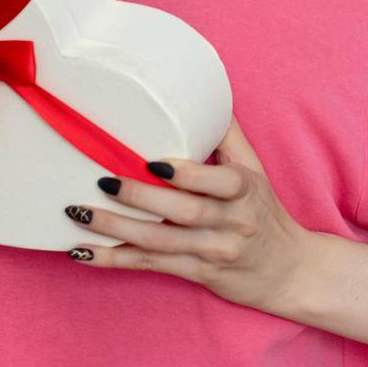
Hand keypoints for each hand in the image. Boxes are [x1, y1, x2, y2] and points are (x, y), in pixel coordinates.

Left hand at [62, 115, 319, 313]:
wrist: (288, 271)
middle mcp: (232, 222)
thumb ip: (229, 136)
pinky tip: (82, 252)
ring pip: (160, 242)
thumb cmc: (265, 212)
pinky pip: (150, 266)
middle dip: (141, 198)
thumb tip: (206, 93)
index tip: (153, 162)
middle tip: (102, 181)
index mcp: (245, 190)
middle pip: (184, 212)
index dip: (187, 174)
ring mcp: (214, 251)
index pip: (219, 182)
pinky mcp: (198, 274)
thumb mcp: (255, 171)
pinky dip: (115, 260)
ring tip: (79, 212)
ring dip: (116, 228)